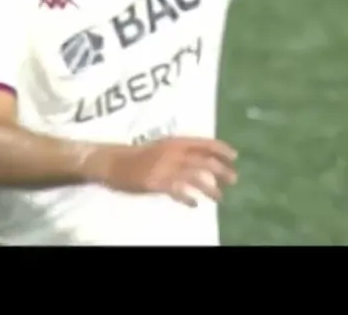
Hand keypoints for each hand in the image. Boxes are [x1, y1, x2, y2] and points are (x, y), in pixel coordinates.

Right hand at [84, 137, 238, 206]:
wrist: (113, 161)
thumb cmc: (138, 155)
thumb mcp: (162, 147)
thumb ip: (180, 152)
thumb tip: (202, 160)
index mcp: (174, 142)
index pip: (203, 143)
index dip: (220, 148)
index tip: (234, 156)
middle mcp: (173, 153)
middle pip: (204, 161)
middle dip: (221, 170)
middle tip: (234, 179)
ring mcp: (164, 168)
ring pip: (194, 177)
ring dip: (210, 188)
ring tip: (219, 198)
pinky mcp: (156, 182)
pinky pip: (177, 191)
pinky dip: (188, 198)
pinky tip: (194, 204)